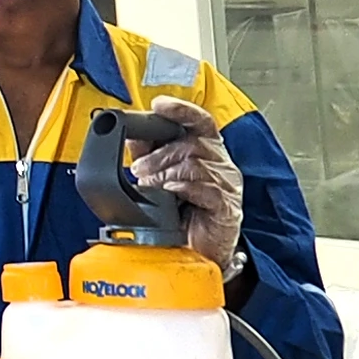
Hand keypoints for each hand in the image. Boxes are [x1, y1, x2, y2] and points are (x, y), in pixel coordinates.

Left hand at [118, 97, 245, 269]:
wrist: (200, 253)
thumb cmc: (186, 214)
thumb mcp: (164, 178)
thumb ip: (151, 155)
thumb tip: (130, 135)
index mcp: (209, 151)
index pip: (200, 120)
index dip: (181, 110)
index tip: (159, 105)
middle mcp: (222, 164)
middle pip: (193, 143)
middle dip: (159, 154)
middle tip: (137, 169)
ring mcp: (228, 185)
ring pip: (196, 164)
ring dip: (165, 173)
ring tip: (148, 186)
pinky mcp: (227, 207)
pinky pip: (205, 189)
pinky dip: (183, 188)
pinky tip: (170, 193)